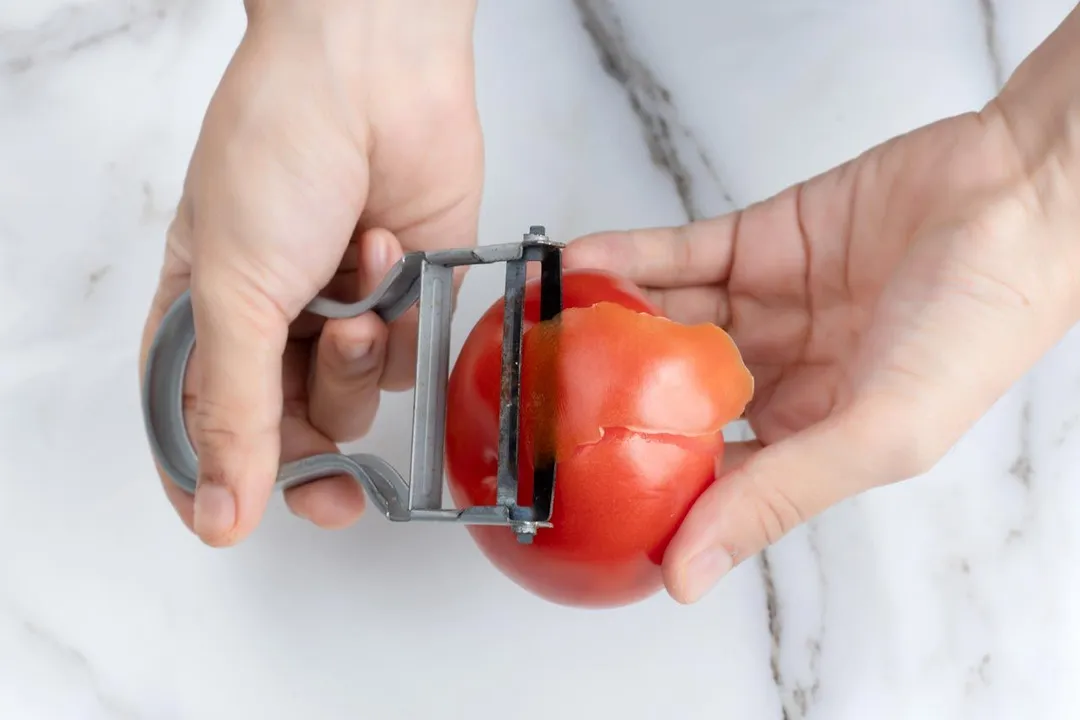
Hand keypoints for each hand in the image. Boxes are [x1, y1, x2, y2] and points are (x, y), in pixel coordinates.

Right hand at [139, 0, 482, 545]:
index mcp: (200, 317)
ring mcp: (339, 310)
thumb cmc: (276, 150)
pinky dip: (396, 316)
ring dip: (352, 365)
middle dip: (311, 458)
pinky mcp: (405, 296)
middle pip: (284, 434)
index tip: (234, 522)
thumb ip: (229, 410)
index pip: (193, 428)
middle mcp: (270, 323)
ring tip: (350, 300)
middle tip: (330, 487)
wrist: (371, 74)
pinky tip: (382, 252)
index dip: (212, 482)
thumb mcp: (233, 289)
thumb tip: (218, 510)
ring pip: (350, 402)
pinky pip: (405, 356)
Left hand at [564, 10, 1079, 602]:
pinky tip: (577, 266)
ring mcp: (764, 304)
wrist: (1018, 191)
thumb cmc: (979, 323)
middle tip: (535, 404)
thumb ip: (776, 496)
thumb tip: (687, 576)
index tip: (575, 489)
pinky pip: (677, 253)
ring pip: (666, 319)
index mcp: (813, 435)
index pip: (711, 473)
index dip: (646, 481)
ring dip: (607, 322)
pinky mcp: (756, 241)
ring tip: (538, 330)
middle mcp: (782, 374)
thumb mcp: (878, 433)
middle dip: (610, 397)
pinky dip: (627, 259)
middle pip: (674, 394)